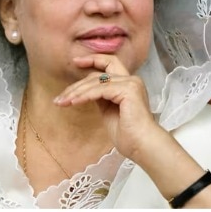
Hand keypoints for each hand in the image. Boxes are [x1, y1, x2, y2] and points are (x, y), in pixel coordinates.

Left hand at [56, 54, 210, 207]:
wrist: (147, 150)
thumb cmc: (135, 140)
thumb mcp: (113, 117)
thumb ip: (103, 103)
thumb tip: (87, 94)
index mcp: (131, 88)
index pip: (112, 67)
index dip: (94, 61)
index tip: (77, 62)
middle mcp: (133, 83)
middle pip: (105, 65)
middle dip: (83, 66)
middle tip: (66, 74)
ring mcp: (132, 86)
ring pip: (98, 79)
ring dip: (77, 90)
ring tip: (63, 101)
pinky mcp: (128, 93)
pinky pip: (100, 88)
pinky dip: (83, 95)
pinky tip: (72, 103)